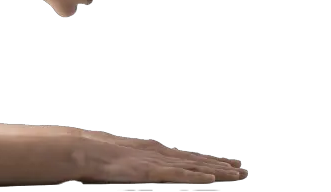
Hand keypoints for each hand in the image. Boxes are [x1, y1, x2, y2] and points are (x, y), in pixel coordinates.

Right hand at [73, 129, 246, 184]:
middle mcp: (162, 154)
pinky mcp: (153, 170)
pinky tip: (212, 178)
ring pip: (194, 166)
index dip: (210, 163)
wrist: (87, 151)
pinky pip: (179, 175)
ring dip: (217, 170)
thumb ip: (141, 165)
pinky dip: (197, 176)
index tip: (229, 166)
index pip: (189, 159)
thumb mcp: (127, 163)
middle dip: (221, 166)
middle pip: (197, 161)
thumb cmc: (102, 159)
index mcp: (156, 152)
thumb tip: (145, 168)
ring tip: (237, 173)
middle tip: (242, 171)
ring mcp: (158, 161)